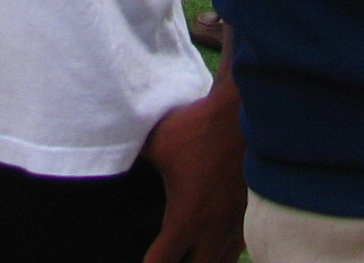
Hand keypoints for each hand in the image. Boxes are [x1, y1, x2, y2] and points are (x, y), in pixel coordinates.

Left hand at [141, 76, 245, 262]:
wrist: (241, 115)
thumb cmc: (198, 129)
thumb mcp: (157, 142)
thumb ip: (136, 156)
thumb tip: (115, 153)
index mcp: (185, 220)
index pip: (161, 262)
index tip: (142, 262)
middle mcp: (211, 231)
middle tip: (167, 256)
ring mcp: (233, 225)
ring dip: (203, 261)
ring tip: (190, 254)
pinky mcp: (249, 213)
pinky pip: (237, 247)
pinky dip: (223, 253)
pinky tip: (215, 245)